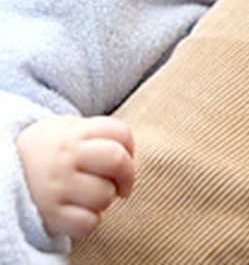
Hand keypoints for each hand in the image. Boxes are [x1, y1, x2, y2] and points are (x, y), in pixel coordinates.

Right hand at [16, 115, 134, 238]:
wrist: (4, 168)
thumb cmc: (51, 150)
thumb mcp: (71, 129)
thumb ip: (100, 134)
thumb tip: (131, 154)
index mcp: (75, 132)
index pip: (121, 133)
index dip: (130, 146)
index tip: (125, 156)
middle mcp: (66, 157)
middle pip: (117, 161)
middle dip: (128, 175)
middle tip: (123, 185)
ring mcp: (57, 186)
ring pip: (105, 195)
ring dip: (106, 199)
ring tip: (91, 195)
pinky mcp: (50, 214)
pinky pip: (88, 223)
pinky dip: (91, 221)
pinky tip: (80, 212)